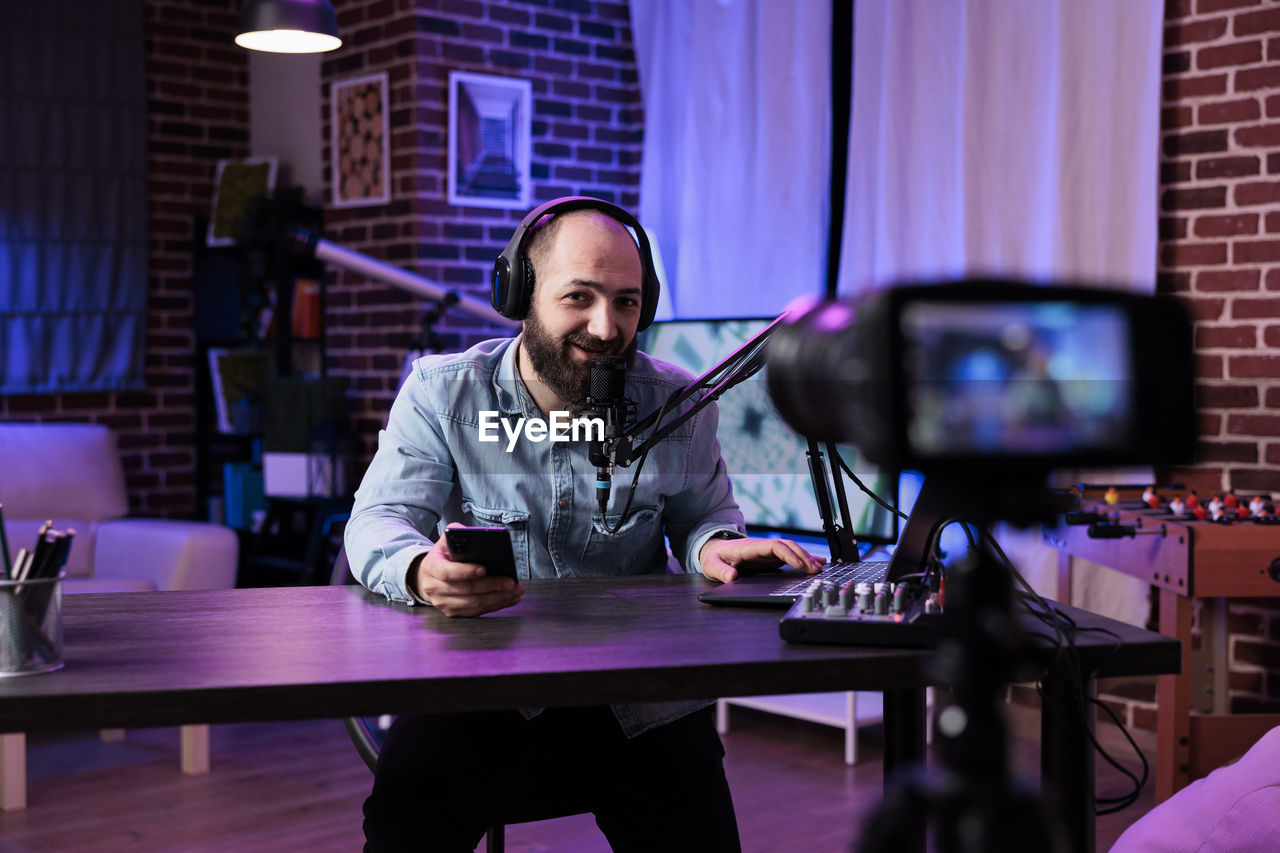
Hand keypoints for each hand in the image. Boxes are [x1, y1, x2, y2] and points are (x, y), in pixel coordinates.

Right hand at [410, 524, 523, 616]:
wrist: (430, 575)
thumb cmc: (445, 555)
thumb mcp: (448, 540)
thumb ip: (460, 534)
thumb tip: (481, 535)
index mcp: (430, 566)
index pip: (448, 572)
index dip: (466, 572)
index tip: (485, 569)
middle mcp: (433, 587)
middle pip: (466, 590)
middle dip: (492, 586)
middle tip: (511, 582)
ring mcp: (442, 603)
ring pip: (474, 603)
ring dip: (498, 598)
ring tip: (515, 591)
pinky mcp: (452, 612)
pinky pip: (476, 611)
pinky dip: (495, 605)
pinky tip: (509, 598)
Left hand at [699, 536, 824, 583]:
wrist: (714, 550)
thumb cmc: (714, 557)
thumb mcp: (712, 565)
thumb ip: (721, 572)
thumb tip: (731, 577)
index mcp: (750, 547)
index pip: (774, 547)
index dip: (788, 554)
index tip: (799, 564)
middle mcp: (762, 547)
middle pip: (787, 546)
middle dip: (802, 556)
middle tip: (815, 570)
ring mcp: (767, 552)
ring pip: (791, 550)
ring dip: (805, 557)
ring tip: (819, 568)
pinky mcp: (770, 558)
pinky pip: (790, 556)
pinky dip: (804, 559)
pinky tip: (817, 562)